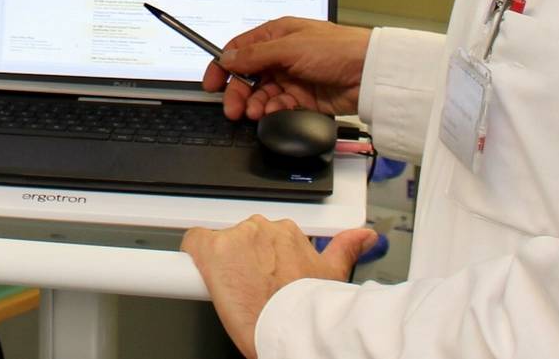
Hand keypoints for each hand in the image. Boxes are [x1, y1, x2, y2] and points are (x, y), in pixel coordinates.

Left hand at [182, 216, 379, 358]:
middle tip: (252, 287)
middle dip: (243, 260)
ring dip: (223, 263)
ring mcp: (236, 238)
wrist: (292, 329)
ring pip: (219, 243)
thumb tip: (365, 235)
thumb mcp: (333, 275)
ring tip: (235, 291)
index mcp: (288, 232)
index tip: (262, 273)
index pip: (265, 235)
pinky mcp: (212, 250)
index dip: (261, 257)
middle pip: (241, 239)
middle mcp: (262, 228)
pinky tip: (201, 275)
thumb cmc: (310, 309)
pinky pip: (193, 242)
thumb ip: (346, 247)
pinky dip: (193, 257)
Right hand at [200, 17, 370, 119]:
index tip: (211, 84)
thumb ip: (256, 55)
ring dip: (255, 104)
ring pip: (262, 94)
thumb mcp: (290, 47)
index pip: (239, 50)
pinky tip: (273, 113)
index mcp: (276, 36)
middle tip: (233, 109)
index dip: (222, 66)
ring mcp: (292, 78)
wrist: (370, 74)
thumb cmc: (337, 49)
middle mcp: (282, 56)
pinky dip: (273, 112)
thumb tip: (228, 58)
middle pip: (247, 76)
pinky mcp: (303, 98)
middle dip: (238, 92)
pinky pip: (279, 107)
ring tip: (256, 112)